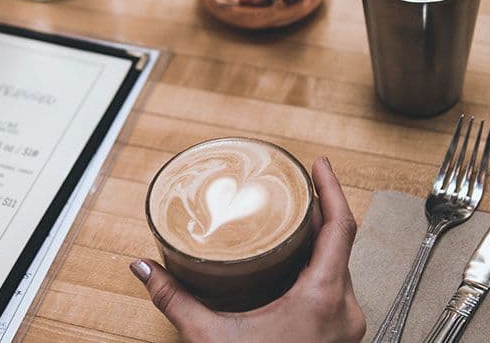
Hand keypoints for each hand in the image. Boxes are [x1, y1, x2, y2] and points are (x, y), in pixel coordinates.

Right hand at [130, 157, 365, 342]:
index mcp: (321, 300)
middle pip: (342, 245)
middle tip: (298, 184)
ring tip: (296, 217)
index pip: (340, 230)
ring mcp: (346, 327)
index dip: (332, 190)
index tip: (320, 164)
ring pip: (341, 268)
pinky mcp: (338, 337)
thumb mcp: (210, 338)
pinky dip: (320, 267)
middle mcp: (344, 311)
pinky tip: (297, 263)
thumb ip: (174, 299)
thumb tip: (143, 268)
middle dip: (321, 210)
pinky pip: (337, 289)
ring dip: (321, 240)